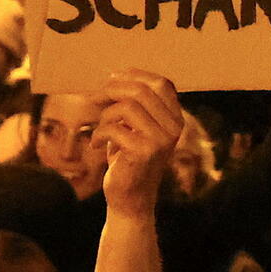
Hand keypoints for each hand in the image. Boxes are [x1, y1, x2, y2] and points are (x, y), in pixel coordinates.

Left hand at [92, 71, 181, 212]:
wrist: (130, 196)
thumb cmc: (127, 157)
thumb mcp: (134, 126)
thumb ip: (134, 104)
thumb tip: (114, 76)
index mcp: (175, 119)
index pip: (162, 84)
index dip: (135, 75)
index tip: (111, 79)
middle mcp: (174, 128)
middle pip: (143, 91)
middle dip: (112, 90)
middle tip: (95, 100)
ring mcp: (161, 140)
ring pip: (126, 107)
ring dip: (105, 116)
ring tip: (101, 130)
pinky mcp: (144, 152)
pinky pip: (113, 128)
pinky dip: (98, 134)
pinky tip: (96, 145)